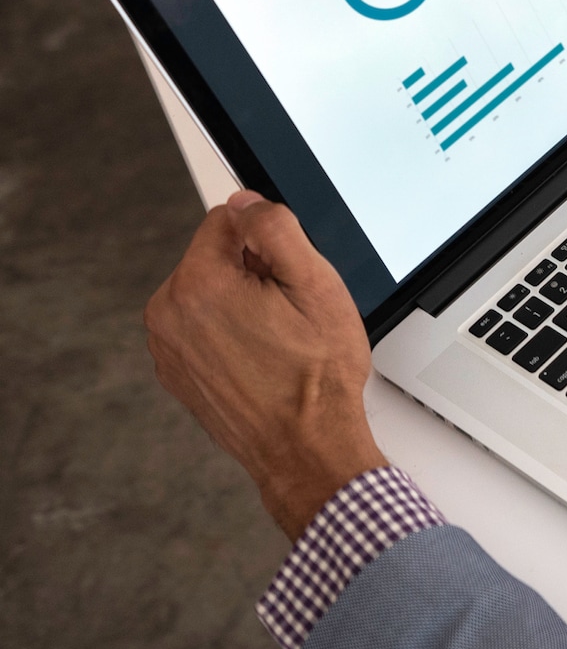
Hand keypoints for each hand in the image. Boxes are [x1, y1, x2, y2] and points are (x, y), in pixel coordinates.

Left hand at [145, 191, 387, 538]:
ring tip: (277, 340)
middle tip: (290, 313)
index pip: (228, 219)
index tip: (289, 277)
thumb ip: (276, 228)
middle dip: (254, 272)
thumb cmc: (316, 377)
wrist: (306, 447)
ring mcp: (168, 346)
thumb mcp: (317, 285)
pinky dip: (230, 333)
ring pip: (209, 291)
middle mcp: (169, 313)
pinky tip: (262, 359)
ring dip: (242, 303)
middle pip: (215, 256)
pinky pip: (203, 327)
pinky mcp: (176, 371)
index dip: (270, 241)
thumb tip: (248, 201)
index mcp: (198, 285)